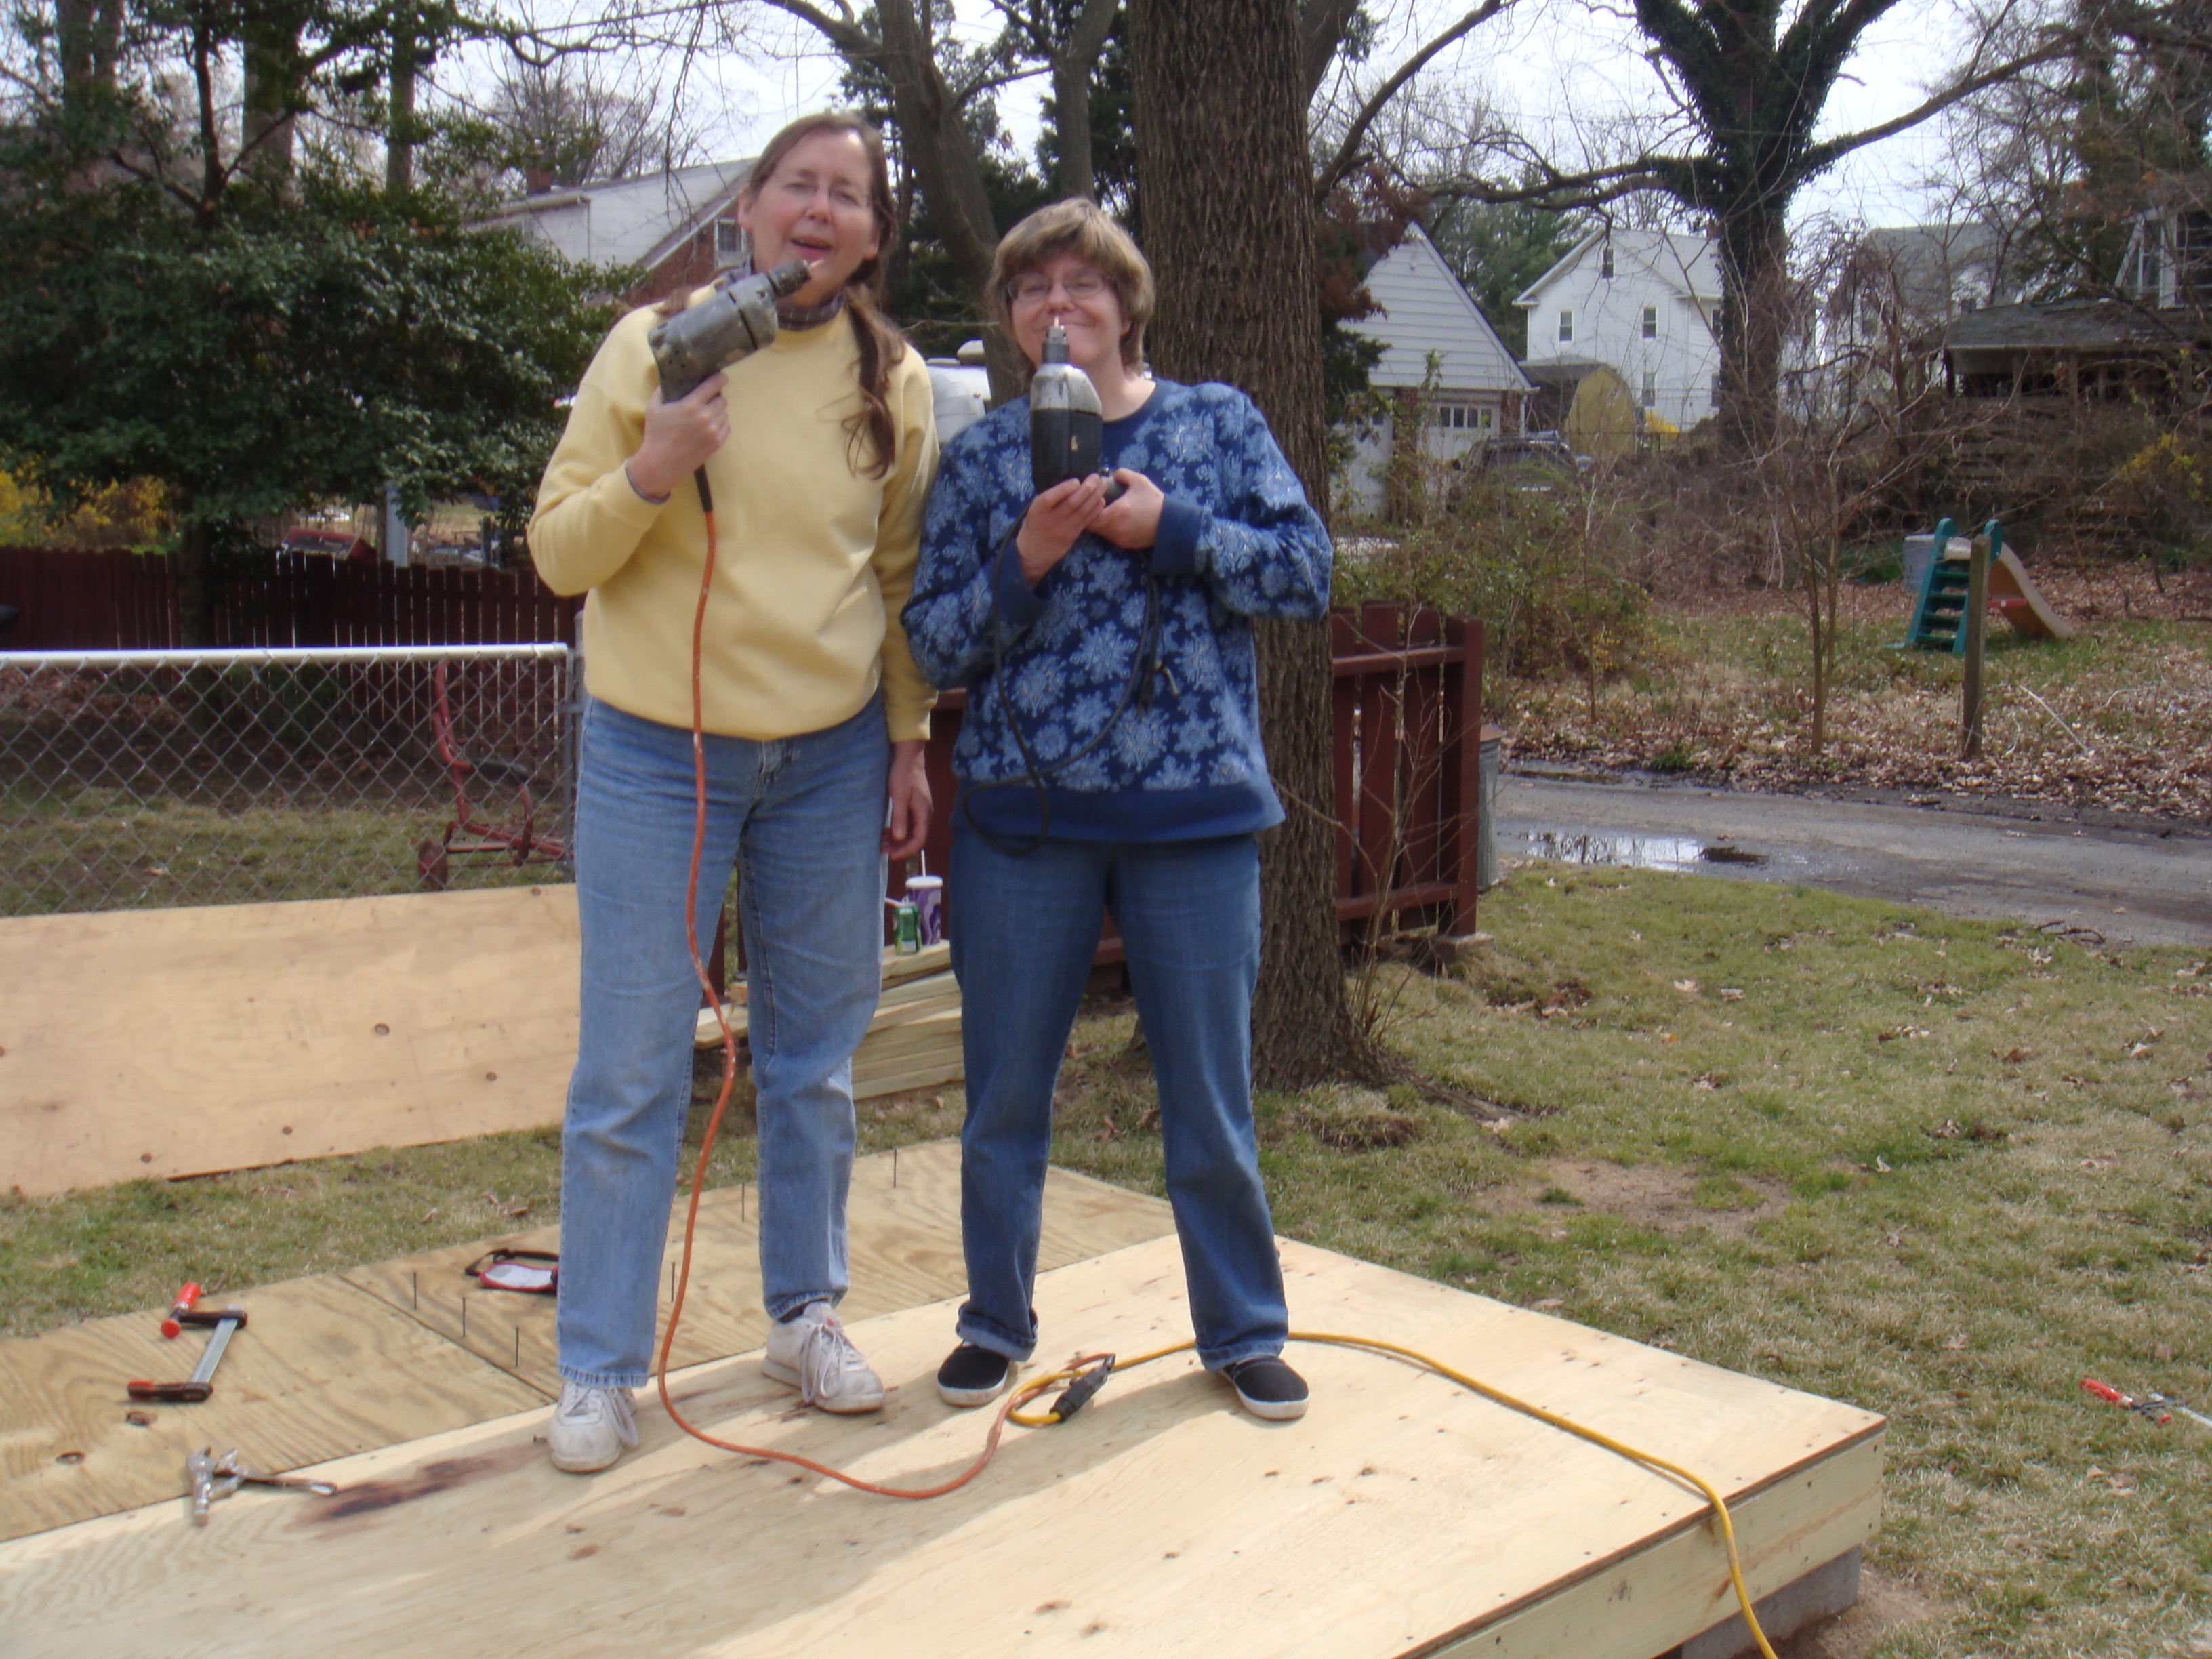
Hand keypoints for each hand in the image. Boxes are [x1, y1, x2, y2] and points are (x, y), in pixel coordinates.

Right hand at [626, 374, 729, 499]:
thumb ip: (661, 390)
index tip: (722, 377)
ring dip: (717, 412)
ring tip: (706, 415)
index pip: (713, 386)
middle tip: (707, 401)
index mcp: (691, 405)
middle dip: (715, 398)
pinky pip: (726, 427)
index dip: (720, 379)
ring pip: (725, 414)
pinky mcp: (717, 443)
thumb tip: (668, 378)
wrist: (661, 464)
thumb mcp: (653, 408)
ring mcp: (713, 431)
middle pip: (722, 400)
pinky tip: (709, 426)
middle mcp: (705, 417)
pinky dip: (720, 425)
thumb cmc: (656, 434)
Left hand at [883, 740, 931, 858]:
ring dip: (898, 839)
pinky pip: (908, 823)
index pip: (918, 840)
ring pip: (911, 831)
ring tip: (882, 842)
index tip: (891, 855)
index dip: (906, 850)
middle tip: (883, 851)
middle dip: (900, 847)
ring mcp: (920, 810)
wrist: (908, 757)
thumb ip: (900, 818)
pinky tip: (887, 831)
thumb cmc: (903, 775)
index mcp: (923, 813)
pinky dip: (898, 829)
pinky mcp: (914, 805)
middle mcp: (924, 814)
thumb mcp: (899, 796)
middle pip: (915, 838)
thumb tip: (899, 838)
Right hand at [1015, 473, 1110, 585]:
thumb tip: (1074, 482)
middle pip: (1072, 503)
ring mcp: (1064, 529)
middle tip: (1096, 477)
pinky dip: (1095, 510)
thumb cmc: (1036, 523)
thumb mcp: (1036, 508)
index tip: (1076, 481)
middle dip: (1087, 489)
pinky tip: (1101, 500)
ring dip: (1095, 497)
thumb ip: (1051, 497)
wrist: (1033, 551)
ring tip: (1103, 485)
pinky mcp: (1073, 535)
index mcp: (1038, 510)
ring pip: (1082, 511)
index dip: (1065, 489)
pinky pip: (1086, 521)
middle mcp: (1051, 519)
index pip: (1050, 498)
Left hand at [1091, 469, 1163, 550]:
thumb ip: (1122, 474)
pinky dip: (1108, 530)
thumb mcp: (1140, 481)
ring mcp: (1119, 538)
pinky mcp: (1124, 545)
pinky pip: (1109, 537)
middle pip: (1092, 526)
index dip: (1088, 506)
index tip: (1092, 498)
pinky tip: (1114, 521)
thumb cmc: (1154, 501)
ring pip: (1100, 532)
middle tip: (1094, 506)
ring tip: (1104, 512)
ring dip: (1099, 523)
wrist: (1170, 523)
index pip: (1090, 514)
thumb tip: (1111, 475)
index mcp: (1116, 512)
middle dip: (1091, 515)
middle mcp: (1115, 528)